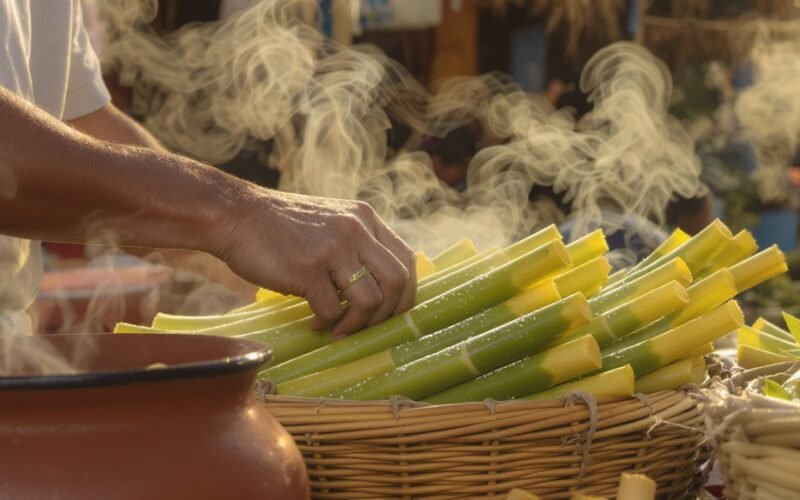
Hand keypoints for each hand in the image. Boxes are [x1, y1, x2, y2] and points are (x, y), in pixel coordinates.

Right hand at [217, 188, 415, 336]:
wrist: (236, 216)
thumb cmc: (281, 227)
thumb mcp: (331, 221)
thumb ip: (357, 243)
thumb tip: (380, 287)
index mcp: (365, 218)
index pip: (407, 260)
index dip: (406, 293)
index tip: (391, 313)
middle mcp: (356, 230)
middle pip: (397, 282)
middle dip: (386, 314)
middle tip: (366, 327)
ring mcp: (333, 249)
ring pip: (370, 300)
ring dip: (357, 324)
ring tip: (338, 328)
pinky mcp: (308, 269)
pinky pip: (333, 310)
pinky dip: (326, 324)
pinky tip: (312, 321)